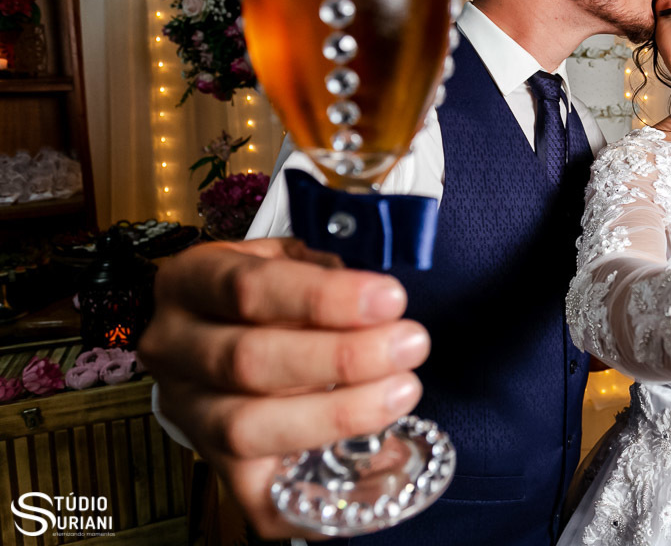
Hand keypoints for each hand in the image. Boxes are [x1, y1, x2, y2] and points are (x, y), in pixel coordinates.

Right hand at [139, 238, 429, 539]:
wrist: (220, 334)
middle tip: (410, 345)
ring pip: (248, 427)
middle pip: (248, 361)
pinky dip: (318, 490)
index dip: (324, 297)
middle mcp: (173, 347)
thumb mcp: (289, 260)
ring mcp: (186, 411)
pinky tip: (376, 462)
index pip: (248, 288)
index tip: (391, 299)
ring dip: (337, 414)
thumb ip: (328, 273)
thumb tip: (385, 303)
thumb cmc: (269, 294)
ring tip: (401, 392)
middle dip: (343, 357)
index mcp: (190, 281)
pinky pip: (257, 497)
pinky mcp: (213, 466)